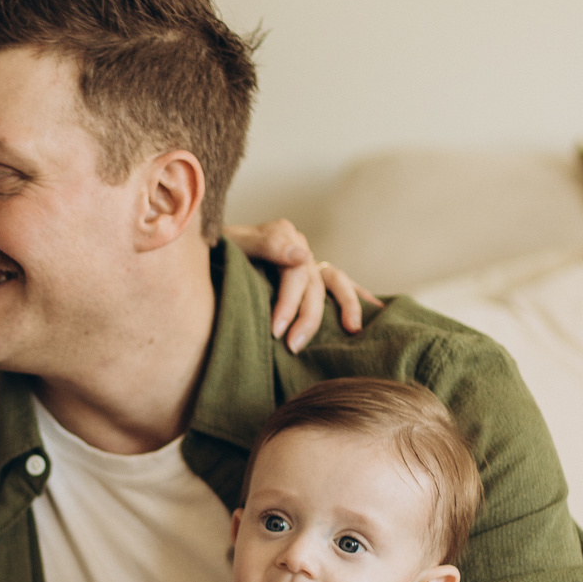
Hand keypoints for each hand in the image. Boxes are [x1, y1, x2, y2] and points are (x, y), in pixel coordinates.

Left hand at [225, 219, 379, 352]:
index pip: (295, 272)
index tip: (276, 331)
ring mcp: (308, 261)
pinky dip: (358, 296)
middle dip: (307, 316)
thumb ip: (265, 244)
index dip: (288, 303)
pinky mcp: (311, 275)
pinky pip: (340, 284)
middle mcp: (300, 247)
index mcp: (283, 235)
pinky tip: (376, 310)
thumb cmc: (216, 250)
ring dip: (346, 305)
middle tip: (293, 346)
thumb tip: (303, 255)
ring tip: (353, 330)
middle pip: (314, 283)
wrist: (206, 251)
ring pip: (336, 281)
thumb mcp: (233, 243)